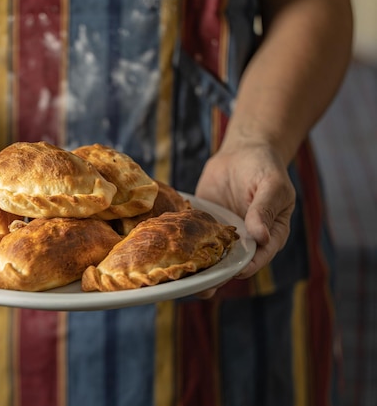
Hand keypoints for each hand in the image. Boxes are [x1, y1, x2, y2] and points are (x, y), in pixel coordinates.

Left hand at [193, 142, 295, 297]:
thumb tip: (260, 237)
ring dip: (196, 267)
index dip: (246, 267)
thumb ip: (264, 210)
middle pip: (231, 264)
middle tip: (200, 287)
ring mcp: (223, 233)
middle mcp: (245, 240)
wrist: (242, 151)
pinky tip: (166, 251)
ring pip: (210, 255)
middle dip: (216, 276)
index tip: (233, 273)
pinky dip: (181, 244)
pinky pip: (193, 235)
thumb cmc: (264, 167)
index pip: (258, 257)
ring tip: (179, 279)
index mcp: (268, 235)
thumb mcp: (271, 186)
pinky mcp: (203, 223)